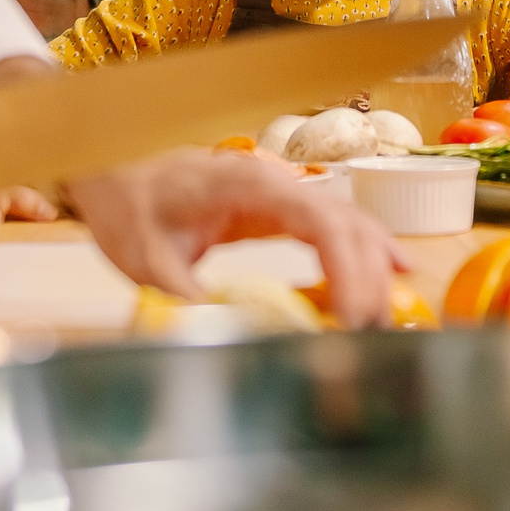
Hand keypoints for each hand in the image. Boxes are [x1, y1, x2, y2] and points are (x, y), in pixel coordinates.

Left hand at [67, 150, 405, 326]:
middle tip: (373, 331)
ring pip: (348, 222)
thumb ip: (185, 297)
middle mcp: (275, 181)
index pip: (317, 221)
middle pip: (345, 223)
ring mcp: (282, 190)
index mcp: (247, 186)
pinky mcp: (281, 207)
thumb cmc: (130, 208)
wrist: (115, 175)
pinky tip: (394, 270)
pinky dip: (366, 248)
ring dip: (374, 266)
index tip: (349, 316)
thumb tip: (226, 335)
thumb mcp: (147, 260)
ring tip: (386, 316)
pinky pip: (335, 224)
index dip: (345, 267)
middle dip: (367, 276)